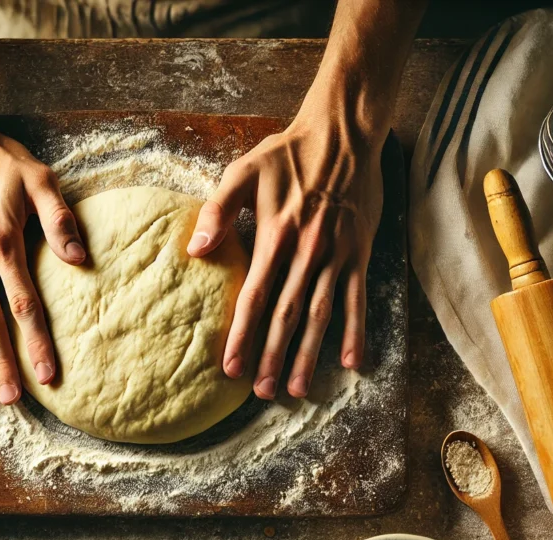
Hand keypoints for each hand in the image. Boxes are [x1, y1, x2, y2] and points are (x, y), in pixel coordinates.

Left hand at [189, 96, 384, 399]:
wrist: (342, 134)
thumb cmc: (286, 153)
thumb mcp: (242, 172)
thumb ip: (216, 211)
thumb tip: (194, 250)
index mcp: (275, 236)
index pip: (254, 296)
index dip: (241, 334)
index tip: (230, 367)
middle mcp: (306, 252)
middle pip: (287, 315)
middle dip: (272, 356)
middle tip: (261, 391)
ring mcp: (336, 255)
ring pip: (321, 314)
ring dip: (309, 355)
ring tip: (299, 388)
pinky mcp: (358, 252)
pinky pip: (357, 299)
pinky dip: (354, 331)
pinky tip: (350, 362)